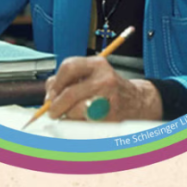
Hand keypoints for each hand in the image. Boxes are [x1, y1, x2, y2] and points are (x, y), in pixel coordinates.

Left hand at [43, 56, 162, 121]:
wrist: (136, 101)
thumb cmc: (109, 89)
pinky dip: (78, 123)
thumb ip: (69, 80)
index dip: (55, 83)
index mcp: (97, 64)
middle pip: (69, 92)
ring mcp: (108, 97)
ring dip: (68, 115)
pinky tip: (82, 119)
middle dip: (56, 105)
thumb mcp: (92, 76)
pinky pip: (83, 121)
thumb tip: (49, 96)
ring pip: (75, 109)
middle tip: (53, 111)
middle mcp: (104, 78)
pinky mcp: (109, 114)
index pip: (68, 67)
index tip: (51, 94)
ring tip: (72, 115)